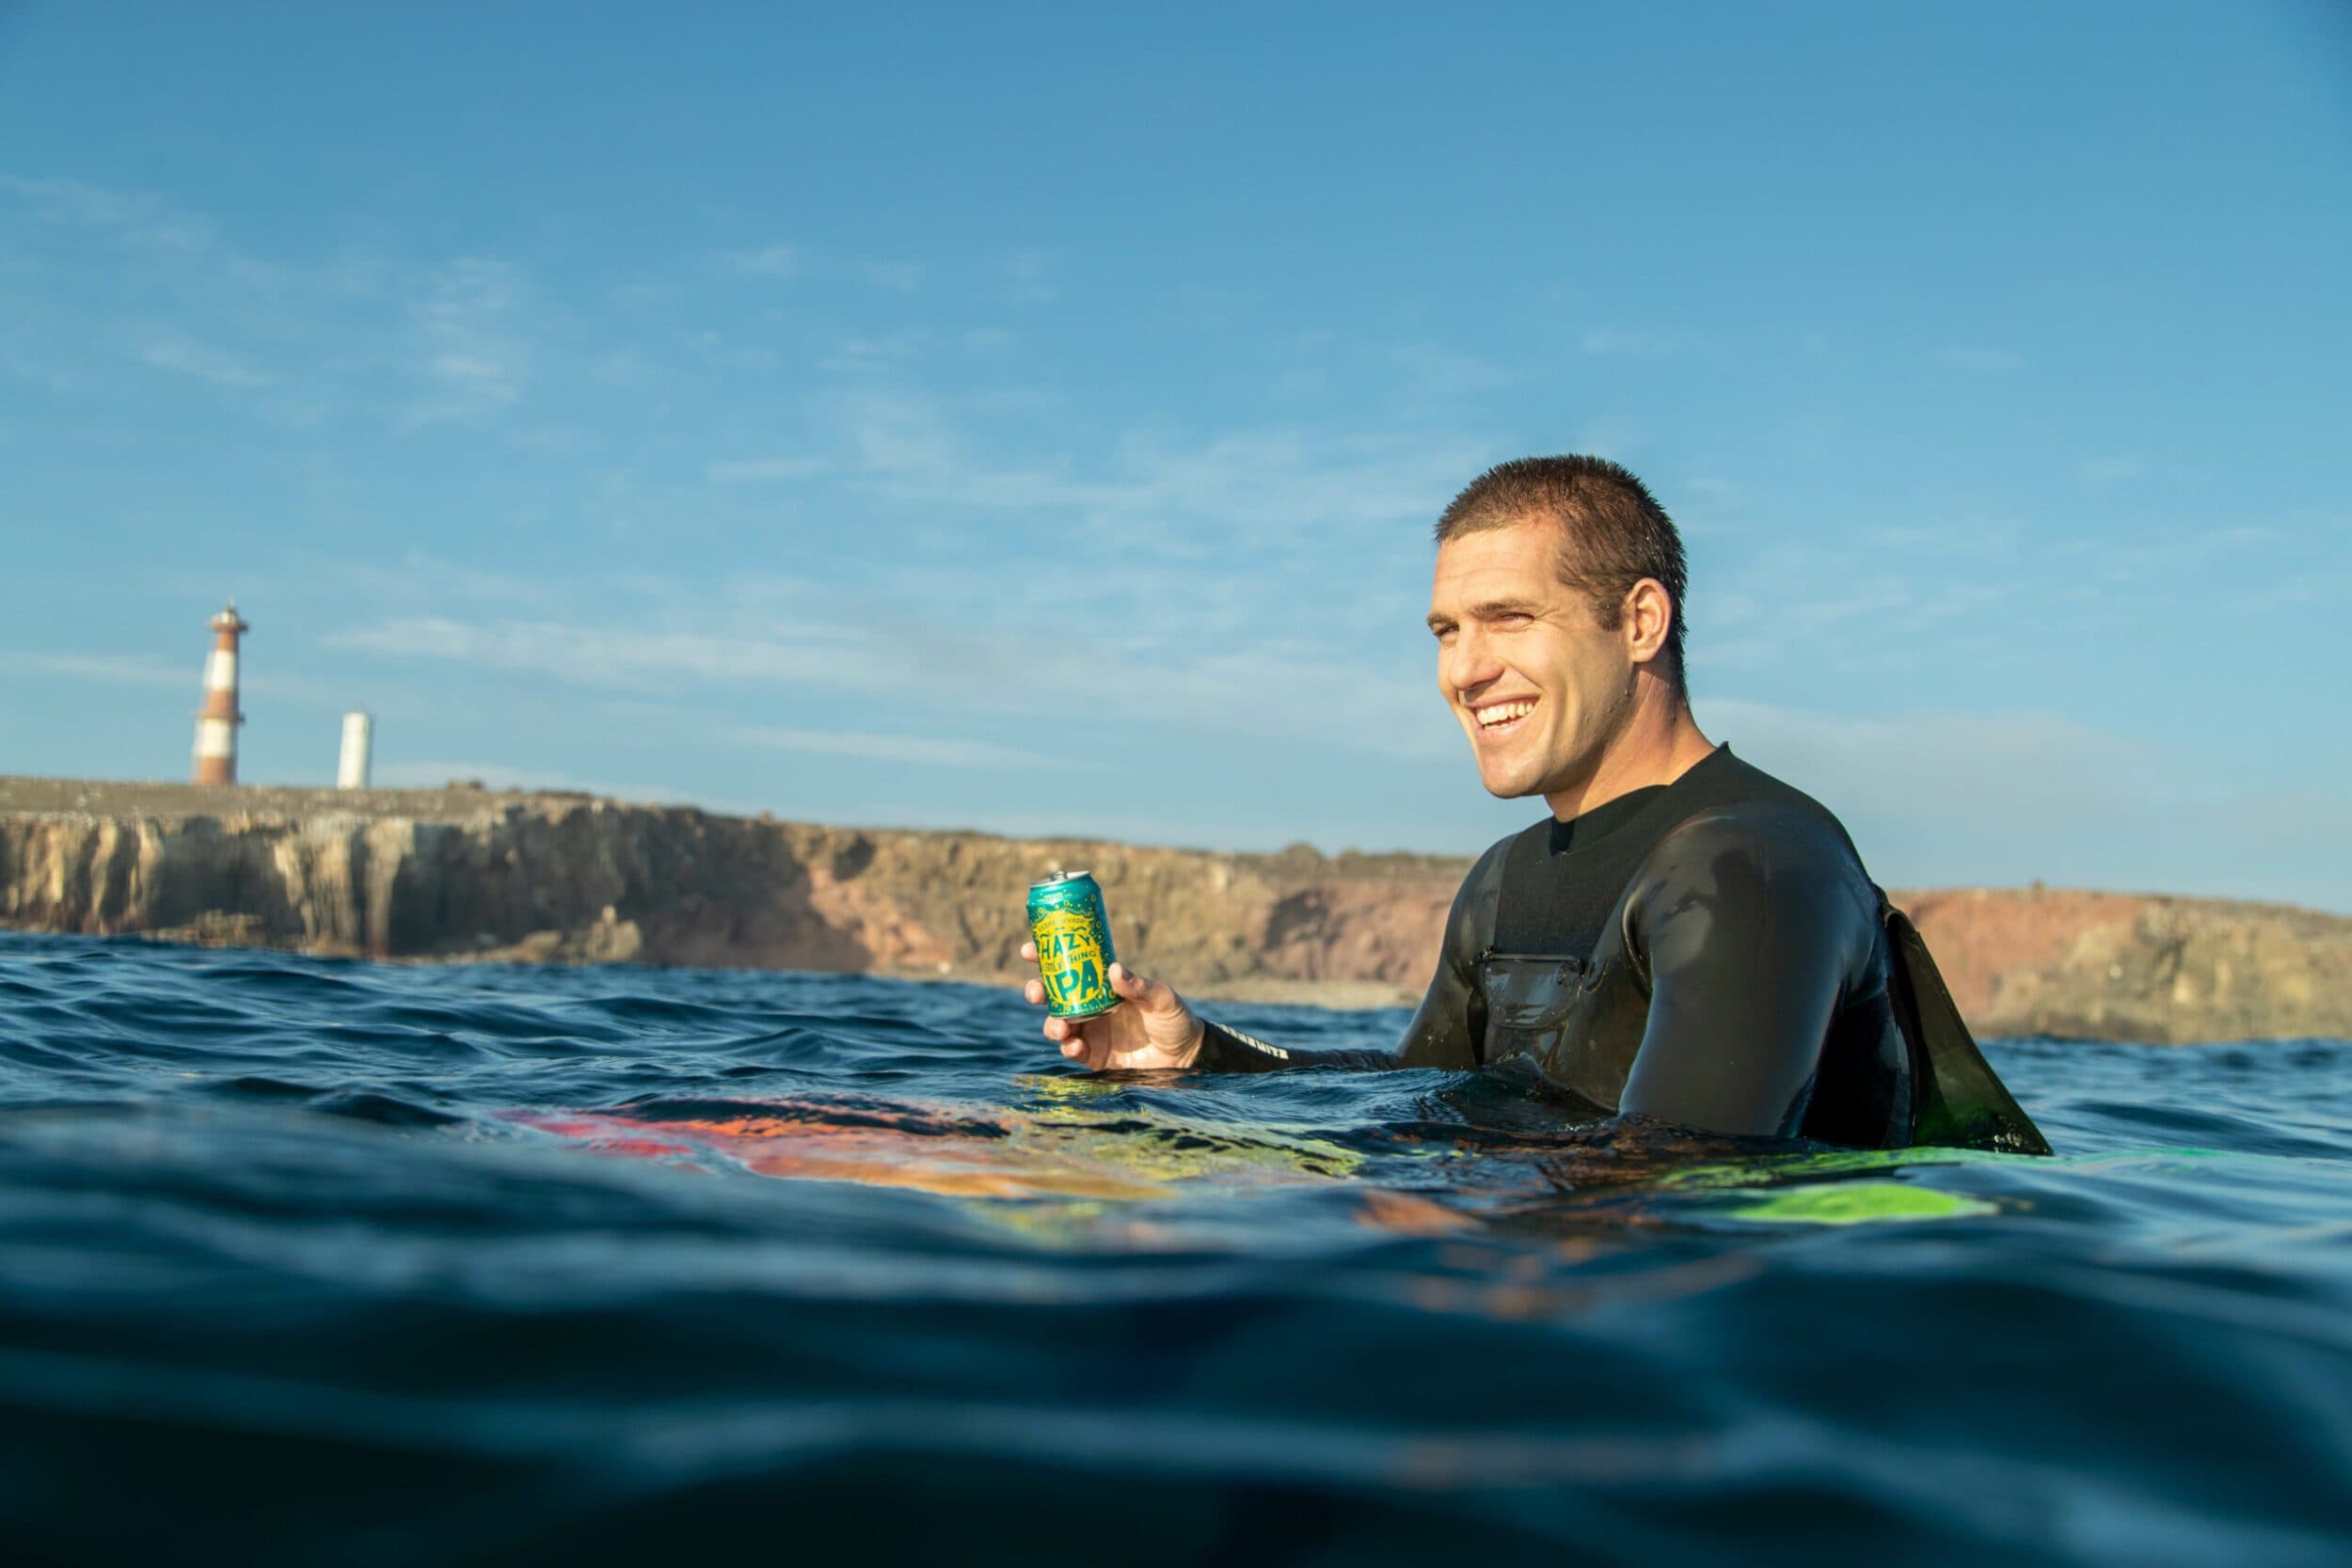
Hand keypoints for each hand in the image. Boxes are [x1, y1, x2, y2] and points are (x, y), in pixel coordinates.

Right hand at [1020, 942, 1204, 1070]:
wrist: (1186, 1059)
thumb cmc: (1175, 1020)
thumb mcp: (1162, 998)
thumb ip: (1140, 986)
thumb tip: (1113, 969)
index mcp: (1103, 986)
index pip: (1070, 967)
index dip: (1045, 958)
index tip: (1028, 950)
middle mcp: (1091, 1006)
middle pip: (1053, 996)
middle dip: (1037, 992)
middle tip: (1036, 992)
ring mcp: (1091, 1032)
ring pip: (1057, 1024)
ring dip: (1051, 1024)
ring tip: (1060, 1026)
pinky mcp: (1095, 1057)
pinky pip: (1072, 1051)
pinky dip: (1069, 1047)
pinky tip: (1074, 1046)